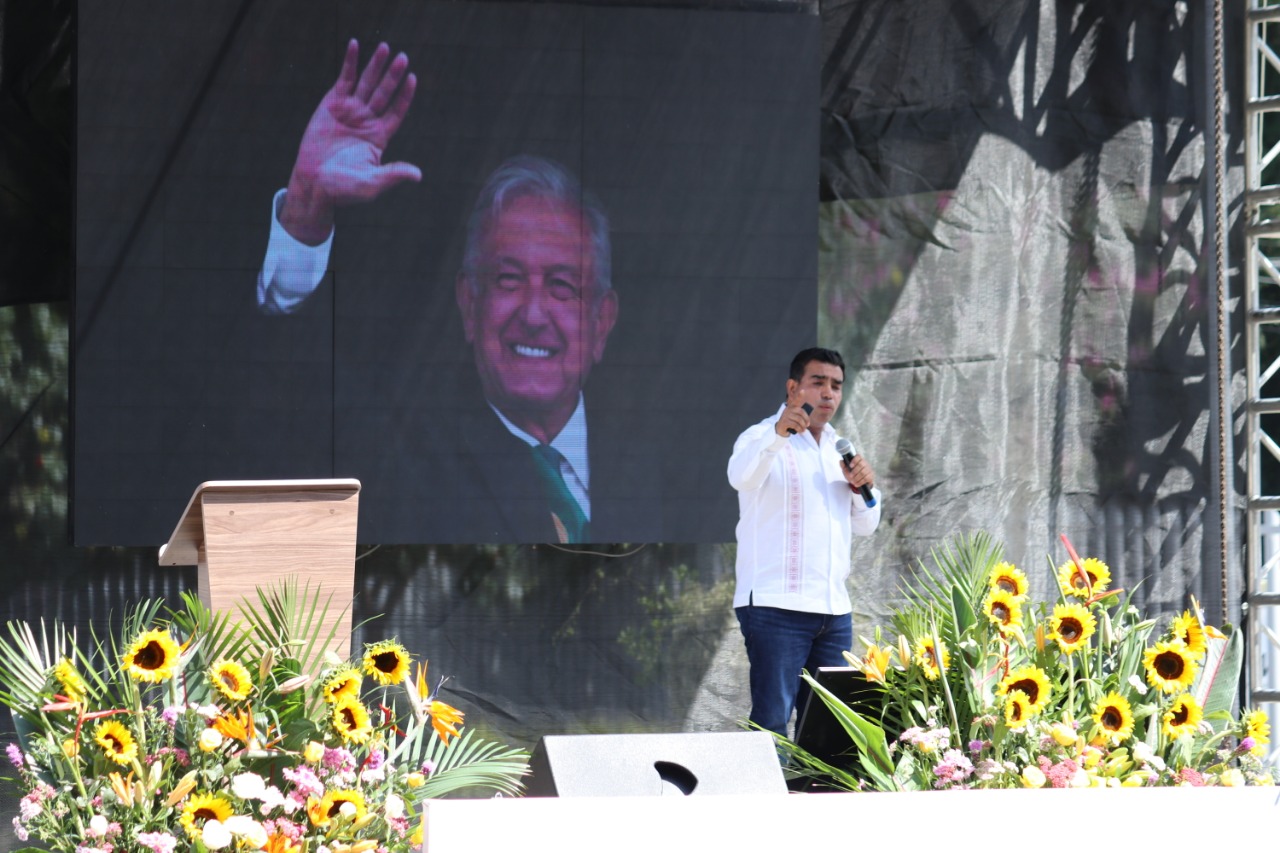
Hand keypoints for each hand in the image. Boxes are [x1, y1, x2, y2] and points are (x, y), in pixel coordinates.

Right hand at [280, 40, 421, 244]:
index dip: (404, 96)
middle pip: (384, 93)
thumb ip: (393, 174)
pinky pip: (343, 79)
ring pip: (366, 83)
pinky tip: (355, 45)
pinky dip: (350, 63)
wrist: (314, 183)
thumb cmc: (344, 189)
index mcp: (379, 136)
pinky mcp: (331, 104)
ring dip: (375, 65)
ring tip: (385, 47)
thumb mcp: (372, 183)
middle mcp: (367, 120)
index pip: (397, 111)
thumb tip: (418, 175)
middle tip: (403, 57)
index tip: (413, 79)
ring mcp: (350, 111)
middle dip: (393, 75)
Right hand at [774, 386, 811, 437]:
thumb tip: (807, 422)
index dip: (799, 395)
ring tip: (803, 430)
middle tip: (807, 425)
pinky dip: (799, 429)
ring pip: (799, 420)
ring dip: (803, 426)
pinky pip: (795, 425)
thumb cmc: (790, 423)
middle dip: (806, 419)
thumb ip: (800, 416)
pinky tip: (800, 431)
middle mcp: (788, 410)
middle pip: (801, 412)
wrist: (780, 429)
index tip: (803, 391)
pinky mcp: (784, 422)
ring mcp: (785, 415)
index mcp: (791, 407)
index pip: (796, 400)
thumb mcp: (794, 417)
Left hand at [841, 454, 874, 492]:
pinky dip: (860, 482)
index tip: (850, 466)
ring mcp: (869, 469)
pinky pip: (866, 478)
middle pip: (861, 465)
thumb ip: (843, 466)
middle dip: (855, 471)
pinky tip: (856, 484)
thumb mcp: (846, 470)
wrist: (858, 481)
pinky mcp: (871, 476)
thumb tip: (841, 461)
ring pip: (864, 472)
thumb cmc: (852, 473)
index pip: (858, 457)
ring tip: (852, 482)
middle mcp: (865, 463)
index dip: (854, 461)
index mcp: (858, 460)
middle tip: (850, 476)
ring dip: (857, 478)